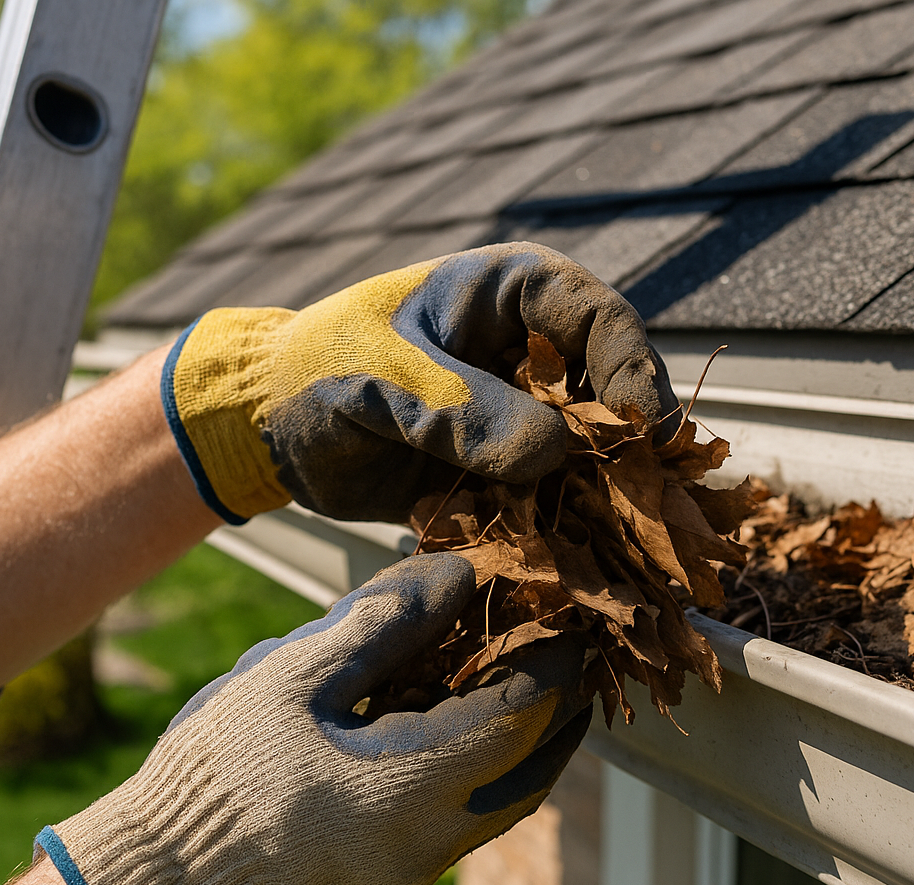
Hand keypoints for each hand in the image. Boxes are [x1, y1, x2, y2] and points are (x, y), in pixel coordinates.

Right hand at [36, 553, 592, 884]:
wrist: (161, 876)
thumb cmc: (217, 770)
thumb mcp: (293, 675)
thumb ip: (384, 624)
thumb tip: (458, 579)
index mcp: (411, 788)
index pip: (523, 717)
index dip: (553, 662)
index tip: (561, 617)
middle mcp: (428, 845)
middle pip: (533, 771)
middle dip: (555, 709)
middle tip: (560, 651)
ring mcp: (411, 877)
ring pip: (500, 805)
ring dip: (515, 745)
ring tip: (502, 681)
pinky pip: (458, 827)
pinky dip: (470, 774)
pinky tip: (441, 730)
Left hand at [162, 241, 678, 521]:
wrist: (272, 428)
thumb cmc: (319, 371)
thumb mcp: (381, 379)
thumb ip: (460, 409)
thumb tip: (554, 454)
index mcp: (512, 294)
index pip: (601, 320)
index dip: (634, 373)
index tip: (641, 436)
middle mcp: (534, 351)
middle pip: (617, 392)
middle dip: (631, 448)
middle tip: (640, 505)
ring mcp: (526, 415)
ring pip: (596, 453)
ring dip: (606, 497)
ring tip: (613, 542)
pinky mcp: (510, 471)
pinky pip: (558, 498)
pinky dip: (565, 528)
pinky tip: (569, 560)